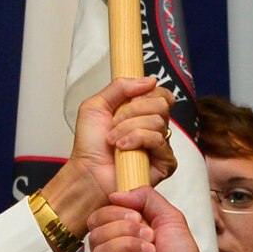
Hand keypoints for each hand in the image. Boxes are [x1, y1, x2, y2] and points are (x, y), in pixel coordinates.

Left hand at [38, 78, 178, 232]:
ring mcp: (162, 146)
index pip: (161, 94)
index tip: (124, 103)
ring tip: (114, 141)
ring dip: (128, 128)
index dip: (145, 94)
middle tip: (114, 124)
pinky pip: (159, 140)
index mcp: (144, 113)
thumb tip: (151, 80)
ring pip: (157, 121)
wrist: (87, 172)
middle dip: (132, 111)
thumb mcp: (97, 105)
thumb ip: (120, 86)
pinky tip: (123, 150)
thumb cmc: (89, 144)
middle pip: (161, 104)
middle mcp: (156, 128)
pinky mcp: (165, 163)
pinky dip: (137, 140)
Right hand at [87, 187, 227, 251]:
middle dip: (126, 231)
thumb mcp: (169, 218)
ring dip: (128, 248)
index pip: (99, 215)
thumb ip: (146, 197)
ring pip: (98, 250)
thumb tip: (115, 194)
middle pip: (96, 230)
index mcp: (119, 234)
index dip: (116, 213)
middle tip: (150, 240)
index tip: (139, 219)